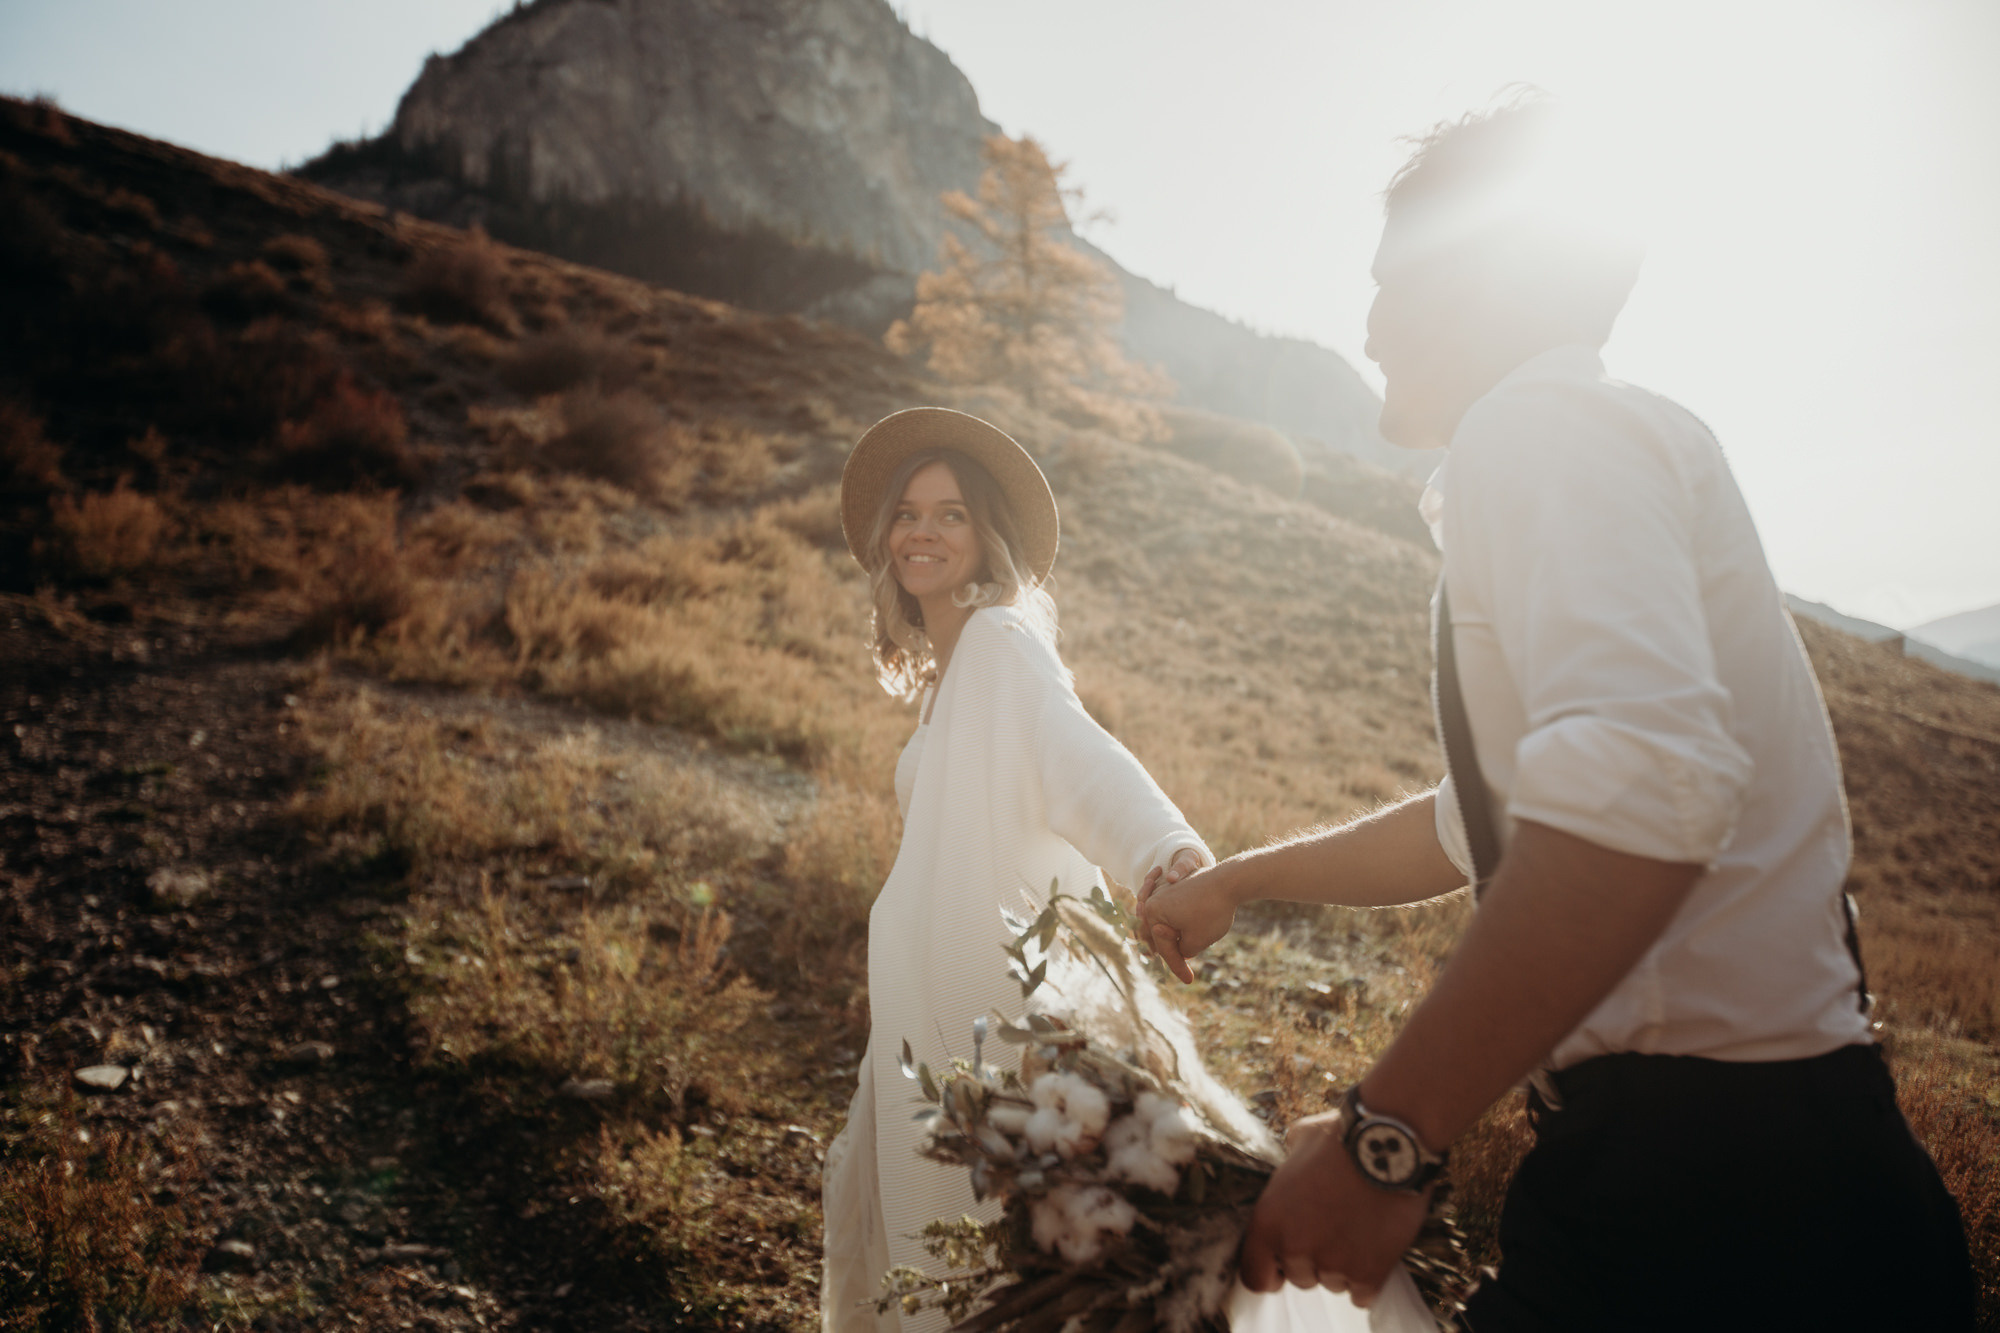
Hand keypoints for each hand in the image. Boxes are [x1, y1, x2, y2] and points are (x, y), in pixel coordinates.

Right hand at [1135, 854, 1238, 983]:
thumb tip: (1182, 950)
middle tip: (1183, 970)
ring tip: (1181, 952)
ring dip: (1172, 937)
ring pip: (1166, 922)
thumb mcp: (1196, 941)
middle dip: (1172, 951)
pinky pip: (1172, 910)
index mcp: (1153, 913)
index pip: (1165, 947)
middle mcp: (1154, 900)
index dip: (1177, 966)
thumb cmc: (1211, 911)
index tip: (1189, 980)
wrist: (1229, 880)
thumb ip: (1183, 952)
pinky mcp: (1176, 887)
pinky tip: (1183, 931)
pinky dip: (1177, 922)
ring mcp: (1164, 891)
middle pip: (1161, 934)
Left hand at [1239, 1109, 1427, 1304]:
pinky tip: (1374, 1248)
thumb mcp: (1299, 1140)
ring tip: (1358, 1230)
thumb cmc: (1342, 1137)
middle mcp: (1296, 1248)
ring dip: (1342, 1266)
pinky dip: (1368, 1279)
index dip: (1269, 1272)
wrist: (1389, 1145)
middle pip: (1299, 1278)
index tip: (1281, 1267)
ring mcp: (1333, 1264)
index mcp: (1269, 1220)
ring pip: (1333, 1284)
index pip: (1254, 1276)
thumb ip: (1288, 1162)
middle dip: (1313, 1260)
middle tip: (1332, 1230)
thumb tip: (1292, 1158)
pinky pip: (1361, 1294)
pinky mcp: (1369, 1274)